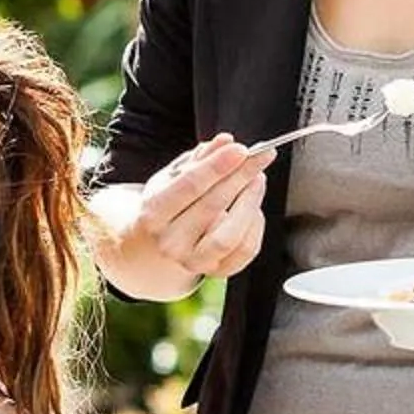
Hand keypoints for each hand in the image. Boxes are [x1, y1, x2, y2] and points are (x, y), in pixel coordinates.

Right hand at [132, 137, 274, 283]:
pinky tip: (254, 207)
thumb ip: (199, 159)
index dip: (217, 166)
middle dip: (240, 176)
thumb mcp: (171, 178)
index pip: (189, 186)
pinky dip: (255, 226)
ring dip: (250, 203)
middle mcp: (170, 243)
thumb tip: (225, 141)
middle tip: (260, 156)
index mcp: (153, 215)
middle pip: (212, 206)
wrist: (153, 248)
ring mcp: (192, 262)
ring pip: (230, 236)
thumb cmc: (165, 207)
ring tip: (258, 179)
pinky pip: (244, 251)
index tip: (240, 149)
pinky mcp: (214, 272)